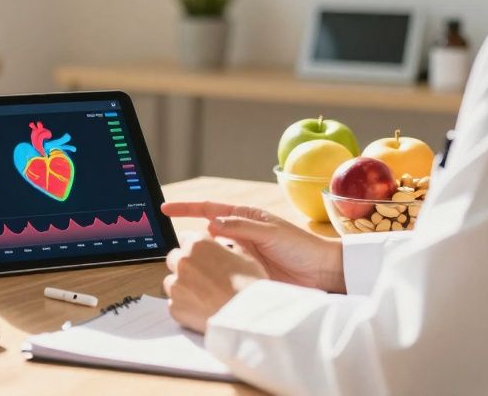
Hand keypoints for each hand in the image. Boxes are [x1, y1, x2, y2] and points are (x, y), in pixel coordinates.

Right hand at [161, 201, 344, 292]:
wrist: (323, 273)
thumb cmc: (302, 246)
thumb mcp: (271, 232)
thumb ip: (241, 227)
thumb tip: (211, 223)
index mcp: (245, 217)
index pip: (208, 209)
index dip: (185, 208)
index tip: (164, 208)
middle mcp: (240, 234)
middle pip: (204, 232)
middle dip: (188, 238)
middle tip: (177, 248)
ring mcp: (242, 254)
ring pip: (211, 254)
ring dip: (201, 258)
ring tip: (189, 265)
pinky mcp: (245, 272)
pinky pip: (223, 271)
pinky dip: (212, 274)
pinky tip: (205, 279)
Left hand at [164, 235, 266, 332]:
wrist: (249, 316)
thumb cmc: (250, 286)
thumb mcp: (245, 256)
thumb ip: (226, 246)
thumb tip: (221, 245)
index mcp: (198, 244)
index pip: (185, 237)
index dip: (195, 247)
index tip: (200, 255)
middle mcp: (183, 261)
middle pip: (175, 259)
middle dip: (186, 266)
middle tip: (204, 278)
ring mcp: (176, 285)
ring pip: (172, 282)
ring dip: (183, 286)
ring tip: (204, 296)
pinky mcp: (174, 307)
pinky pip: (174, 303)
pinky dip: (184, 306)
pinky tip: (201, 309)